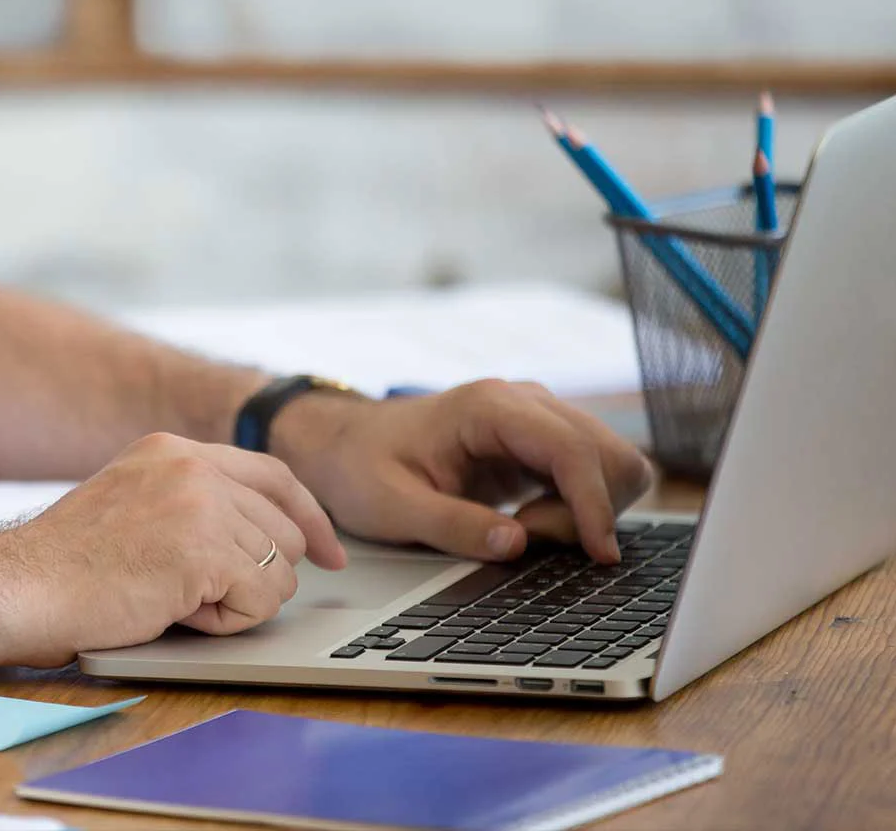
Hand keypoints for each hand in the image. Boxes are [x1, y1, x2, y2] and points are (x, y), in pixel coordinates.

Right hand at [0, 433, 345, 664]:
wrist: (21, 588)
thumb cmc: (66, 567)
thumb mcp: (133, 503)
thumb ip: (189, 501)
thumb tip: (260, 533)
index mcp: (173, 448)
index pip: (273, 475)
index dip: (309, 517)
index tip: (330, 552)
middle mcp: (192, 465)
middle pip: (284, 530)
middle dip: (257, 576)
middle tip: (197, 596)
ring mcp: (200, 503)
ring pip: (279, 570)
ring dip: (236, 601)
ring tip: (173, 599)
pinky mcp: (204, 550)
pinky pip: (261, 600)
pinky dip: (226, 622)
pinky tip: (174, 611)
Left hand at [271, 379, 653, 564]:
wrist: (345, 446)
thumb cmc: (361, 468)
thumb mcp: (392, 507)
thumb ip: (452, 526)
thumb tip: (516, 545)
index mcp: (489, 407)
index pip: (573, 448)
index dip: (594, 503)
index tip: (598, 554)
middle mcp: (525, 403)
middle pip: (609, 453)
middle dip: (590, 509)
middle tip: (532, 541)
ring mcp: (538, 421)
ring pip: (611, 463)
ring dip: (587, 510)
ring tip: (524, 532)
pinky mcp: (540, 446)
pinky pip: (592, 476)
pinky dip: (579, 508)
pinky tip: (530, 525)